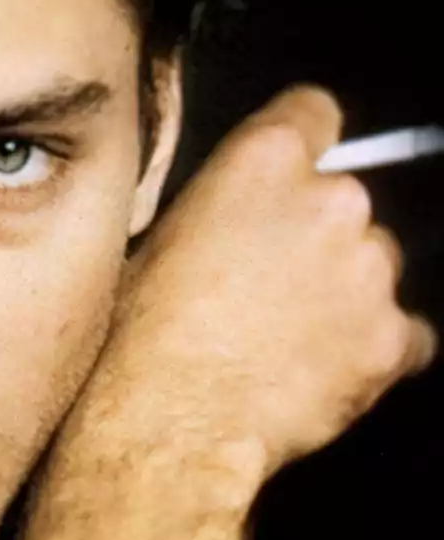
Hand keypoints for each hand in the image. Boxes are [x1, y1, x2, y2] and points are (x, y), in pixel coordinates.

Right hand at [77, 85, 434, 484]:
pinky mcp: (392, 337)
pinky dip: (371, 351)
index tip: (283, 178)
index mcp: (262, 163)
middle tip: (258, 287)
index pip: (313, 112)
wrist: (166, 426)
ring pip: (371, 268)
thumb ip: (206, 214)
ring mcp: (371, 271)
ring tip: (281, 342)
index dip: (297, 144)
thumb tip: (217, 223)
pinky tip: (319, 373)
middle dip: (311, 238)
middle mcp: (333, 202)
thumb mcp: (146, 247)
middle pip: (343, 201)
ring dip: (340, 294)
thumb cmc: (135, 341)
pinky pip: (403, 336)